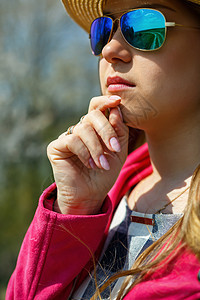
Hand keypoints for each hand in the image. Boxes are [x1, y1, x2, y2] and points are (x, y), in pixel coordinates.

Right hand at [47, 95, 128, 214]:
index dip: (106, 101)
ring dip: (97, 148)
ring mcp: (68, 137)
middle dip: (106, 130)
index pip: (97, 106)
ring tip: (103, 165)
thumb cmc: (105, 172)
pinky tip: (90, 165)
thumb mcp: (119, 151)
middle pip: (92, 115)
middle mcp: (80, 129)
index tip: (117, 101)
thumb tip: (116, 109)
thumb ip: (119, 131)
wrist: (91, 194)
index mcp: (95, 128)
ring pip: (83, 129)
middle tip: (115, 148)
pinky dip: (85, 153)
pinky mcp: (56, 147)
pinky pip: (72, 141)